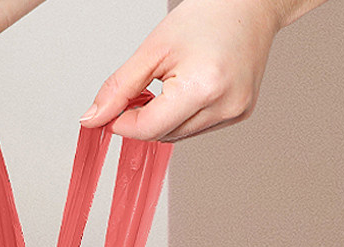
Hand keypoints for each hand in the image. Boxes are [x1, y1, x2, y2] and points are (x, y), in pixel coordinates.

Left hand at [79, 0, 283, 141]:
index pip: (147, 129)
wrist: (251, 5)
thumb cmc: (207, 16)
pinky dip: (182, 117)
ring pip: (177, 136)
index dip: (123, 123)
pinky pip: (195, 129)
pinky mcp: (238, 114)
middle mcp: (224, 105)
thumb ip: (119, 88)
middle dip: (143, 120)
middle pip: (162, 135)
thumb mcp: (152, 50)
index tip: (112, 112)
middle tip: (141, 89)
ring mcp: (234, 113)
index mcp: (203, 87)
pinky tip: (187, 90)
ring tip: (169, 83)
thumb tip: (93, 119)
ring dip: (162, 120)